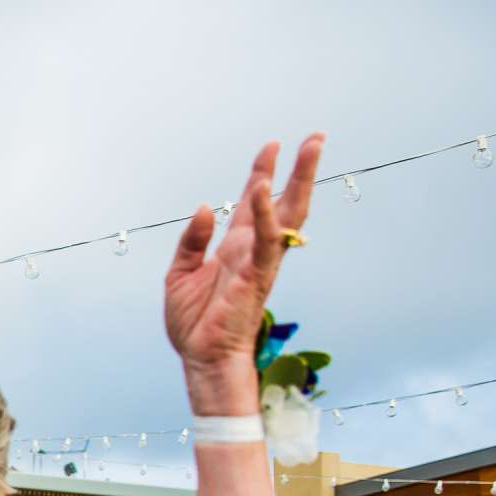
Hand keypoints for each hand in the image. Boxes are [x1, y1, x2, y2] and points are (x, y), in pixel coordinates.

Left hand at [161, 135, 324, 413]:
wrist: (200, 356)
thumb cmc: (193, 322)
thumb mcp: (179, 272)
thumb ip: (192, 239)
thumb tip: (204, 208)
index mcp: (235, 247)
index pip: (254, 202)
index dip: (262, 172)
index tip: (273, 146)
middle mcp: (253, 250)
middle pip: (284, 202)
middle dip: (300, 169)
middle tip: (316, 138)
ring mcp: (259, 261)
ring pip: (286, 214)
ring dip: (300, 180)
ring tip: (310, 148)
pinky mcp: (256, 275)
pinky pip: (264, 239)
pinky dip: (263, 213)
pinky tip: (262, 188)